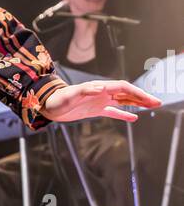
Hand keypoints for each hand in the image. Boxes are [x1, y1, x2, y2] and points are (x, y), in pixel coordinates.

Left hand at [42, 80, 161, 123]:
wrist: (48, 106)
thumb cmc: (58, 100)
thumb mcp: (70, 95)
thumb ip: (85, 90)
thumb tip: (100, 87)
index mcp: (99, 88)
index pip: (122, 88)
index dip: (136, 92)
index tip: (147, 98)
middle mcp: (102, 93)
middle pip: (127, 93)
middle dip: (142, 97)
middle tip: (157, 102)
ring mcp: (100, 101)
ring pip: (123, 100)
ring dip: (137, 103)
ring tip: (152, 106)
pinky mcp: (95, 110)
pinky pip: (113, 112)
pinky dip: (123, 114)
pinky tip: (134, 117)